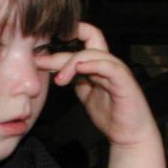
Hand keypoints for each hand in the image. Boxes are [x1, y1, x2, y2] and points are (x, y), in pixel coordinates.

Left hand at [38, 22, 156, 146]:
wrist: (128, 135)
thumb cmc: (111, 116)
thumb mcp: (85, 94)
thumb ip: (75, 80)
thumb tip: (56, 70)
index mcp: (100, 64)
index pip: (87, 36)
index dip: (70, 33)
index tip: (47, 45)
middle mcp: (109, 63)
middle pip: (85, 43)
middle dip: (59, 53)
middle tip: (38, 61)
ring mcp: (117, 70)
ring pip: (93, 53)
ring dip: (71, 63)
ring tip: (59, 79)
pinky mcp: (124, 81)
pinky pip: (108, 66)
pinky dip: (92, 65)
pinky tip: (78, 69)